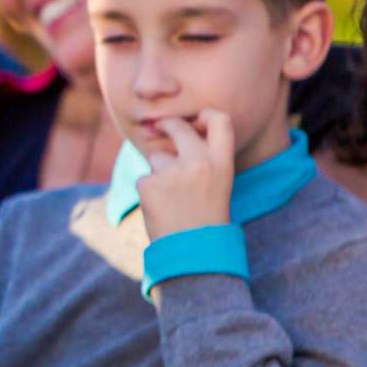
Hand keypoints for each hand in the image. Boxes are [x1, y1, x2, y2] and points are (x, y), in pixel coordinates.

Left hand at [136, 110, 235, 239]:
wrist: (193, 251)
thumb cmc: (206, 218)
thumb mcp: (218, 185)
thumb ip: (203, 159)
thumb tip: (177, 131)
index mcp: (222, 163)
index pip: (220, 120)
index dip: (206, 114)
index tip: (196, 119)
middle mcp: (199, 162)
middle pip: (178, 127)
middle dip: (167, 124)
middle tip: (160, 126)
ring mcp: (172, 172)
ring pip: (157, 156)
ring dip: (159, 171)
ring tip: (172, 198)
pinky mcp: (149, 183)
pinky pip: (145, 178)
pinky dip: (148, 190)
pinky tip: (160, 207)